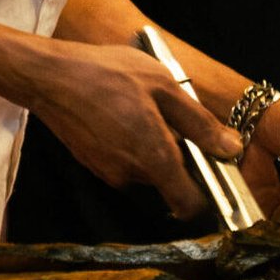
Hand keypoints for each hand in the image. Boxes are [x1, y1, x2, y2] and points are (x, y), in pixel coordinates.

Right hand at [28, 42, 243, 219]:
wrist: (49, 76)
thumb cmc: (107, 74)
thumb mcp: (164, 86)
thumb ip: (200, 123)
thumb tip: (231, 149)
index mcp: (154, 158)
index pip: (190, 205)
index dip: (208, 196)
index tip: (214, 171)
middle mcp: (131, 175)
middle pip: (169, 182)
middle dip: (178, 157)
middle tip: (174, 118)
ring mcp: (108, 172)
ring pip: (146, 169)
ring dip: (152, 148)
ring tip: (143, 108)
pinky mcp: (92, 163)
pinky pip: (124, 161)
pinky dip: (131, 144)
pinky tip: (121, 112)